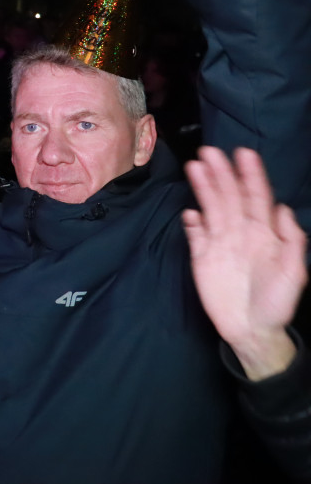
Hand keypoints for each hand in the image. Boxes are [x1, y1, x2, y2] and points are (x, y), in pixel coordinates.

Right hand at [183, 146, 307, 379]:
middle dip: (221, 173)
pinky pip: (196, 234)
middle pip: (230, 197)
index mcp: (264, 233)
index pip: (257, 198)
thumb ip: (291, 240)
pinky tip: (190, 211)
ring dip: (204, 188)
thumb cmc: (277, 303)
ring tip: (195, 166)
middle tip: (211, 152)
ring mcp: (220, 243)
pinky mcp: (202, 257)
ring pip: (211, 208)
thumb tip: (282, 209)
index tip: (244, 154)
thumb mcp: (293, 273)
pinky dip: (192, 222)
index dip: (251, 176)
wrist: (252, 331)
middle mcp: (241, 232)